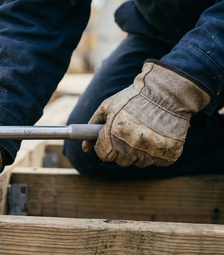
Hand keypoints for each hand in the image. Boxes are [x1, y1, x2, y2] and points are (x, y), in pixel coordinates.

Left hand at [83, 60, 210, 166]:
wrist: (167, 92)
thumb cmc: (134, 97)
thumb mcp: (108, 106)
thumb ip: (92, 126)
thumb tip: (85, 148)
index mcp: (114, 133)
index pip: (103, 155)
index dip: (104, 147)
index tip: (108, 141)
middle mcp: (132, 145)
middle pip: (120, 161)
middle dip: (120, 150)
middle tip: (127, 135)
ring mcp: (151, 151)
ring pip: (139, 163)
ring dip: (139, 152)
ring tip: (144, 133)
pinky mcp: (169, 154)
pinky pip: (158, 162)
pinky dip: (157, 153)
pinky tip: (157, 136)